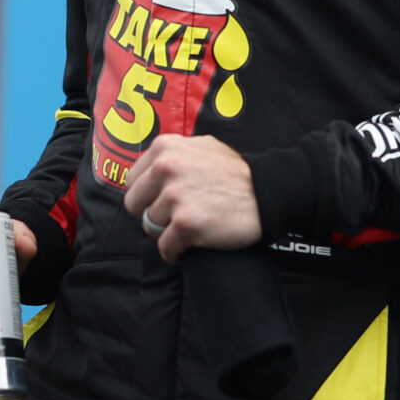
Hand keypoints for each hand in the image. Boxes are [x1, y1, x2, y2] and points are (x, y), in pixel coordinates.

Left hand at [124, 136, 261, 263]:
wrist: (268, 193)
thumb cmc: (237, 173)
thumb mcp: (202, 147)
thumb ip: (174, 153)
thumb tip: (151, 168)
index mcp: (164, 148)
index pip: (132, 181)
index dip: (147, 195)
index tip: (160, 201)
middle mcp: (165, 168)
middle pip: (135, 205)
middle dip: (152, 214)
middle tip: (174, 217)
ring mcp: (174, 197)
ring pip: (151, 227)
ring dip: (168, 232)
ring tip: (191, 227)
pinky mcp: (186, 224)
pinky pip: (165, 248)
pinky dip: (175, 252)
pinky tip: (189, 247)